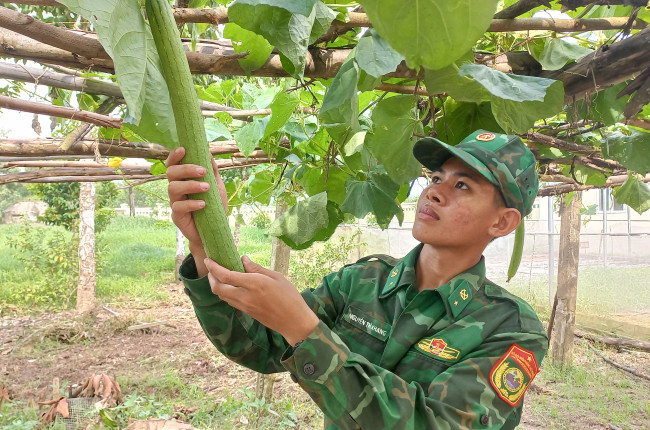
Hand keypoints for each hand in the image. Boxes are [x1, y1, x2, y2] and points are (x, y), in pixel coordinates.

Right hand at [166, 147, 227, 274]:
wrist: (215, 230)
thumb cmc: (214, 207)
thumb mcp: (216, 187)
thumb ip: (212, 171)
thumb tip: (209, 152)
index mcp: (183, 180)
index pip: (173, 165)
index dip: (174, 156)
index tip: (184, 149)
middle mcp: (176, 190)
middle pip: (171, 173)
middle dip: (186, 169)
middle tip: (203, 171)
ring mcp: (175, 203)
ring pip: (173, 188)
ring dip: (190, 185)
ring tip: (206, 188)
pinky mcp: (177, 217)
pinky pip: (178, 207)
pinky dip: (191, 203)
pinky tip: (203, 204)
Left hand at [205, 256, 319, 345]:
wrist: (293, 321)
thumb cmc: (289, 296)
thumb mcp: (276, 277)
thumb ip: (257, 269)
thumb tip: (243, 260)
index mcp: (253, 284)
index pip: (226, 275)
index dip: (214, 267)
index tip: (208, 260)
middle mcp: (245, 296)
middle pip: (217, 287)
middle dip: (211, 277)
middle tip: (212, 267)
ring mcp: (244, 306)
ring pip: (221, 295)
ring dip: (216, 285)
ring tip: (219, 275)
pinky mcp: (246, 312)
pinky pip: (229, 301)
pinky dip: (225, 292)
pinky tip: (231, 286)